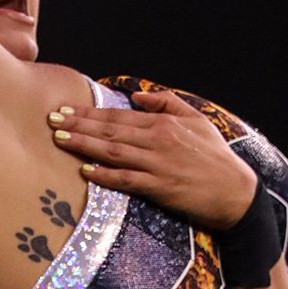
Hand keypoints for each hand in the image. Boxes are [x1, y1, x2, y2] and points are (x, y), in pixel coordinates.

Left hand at [48, 88, 256, 229]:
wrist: (236, 192)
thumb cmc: (215, 156)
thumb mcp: (196, 120)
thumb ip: (166, 103)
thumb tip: (136, 96)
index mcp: (163, 123)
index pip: (118, 116)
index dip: (89, 113)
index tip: (66, 110)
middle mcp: (157, 140)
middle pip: (110, 131)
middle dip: (78, 125)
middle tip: (51, 121)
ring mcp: (157, 164)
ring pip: (113, 152)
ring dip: (84, 145)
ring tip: (60, 140)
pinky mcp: (159, 187)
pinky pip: (126, 180)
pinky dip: (104, 175)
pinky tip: (85, 172)